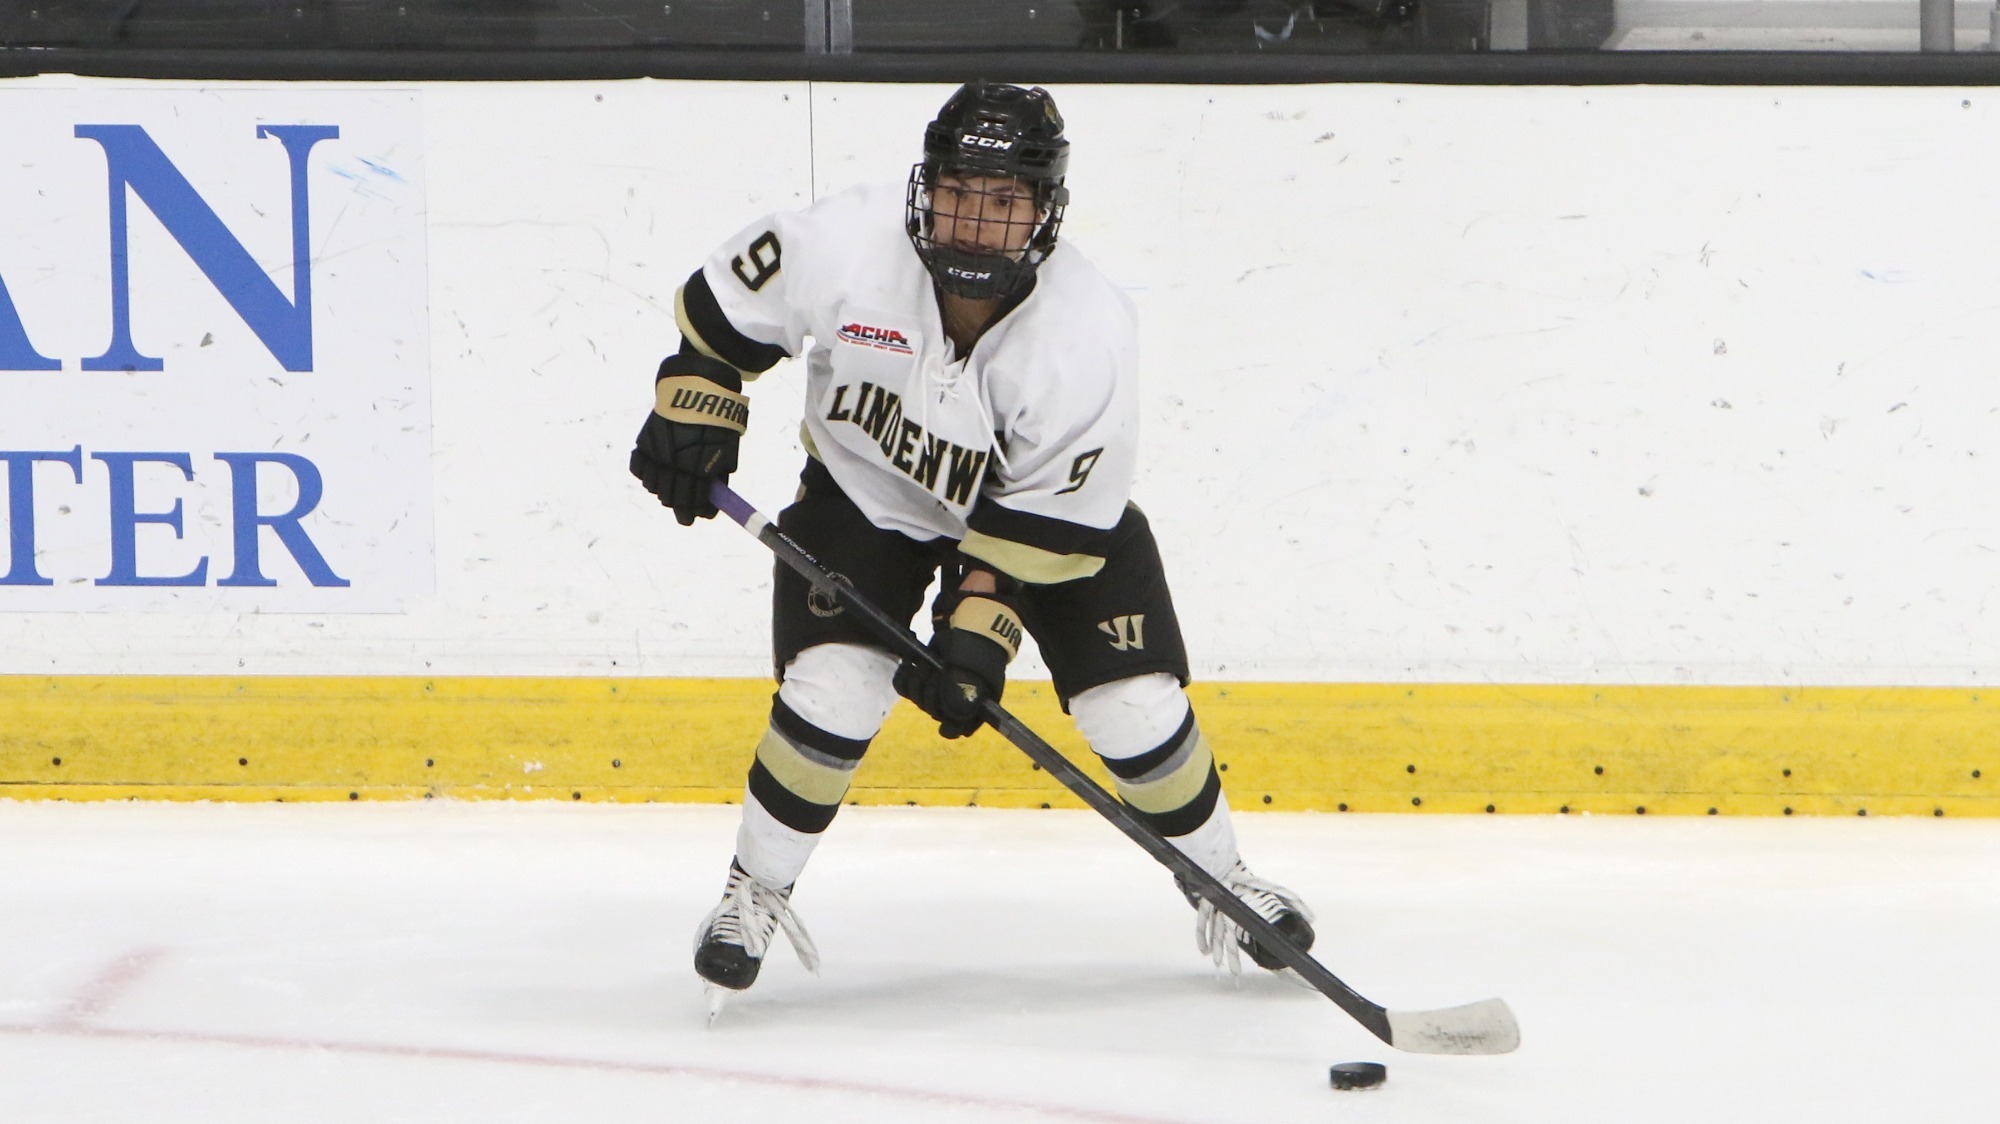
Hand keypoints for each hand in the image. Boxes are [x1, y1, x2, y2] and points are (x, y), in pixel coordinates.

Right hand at [630, 350, 748, 524]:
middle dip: (679, 507)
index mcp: (700, 471)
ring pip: (653, 486)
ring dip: (661, 490)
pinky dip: (644, 471)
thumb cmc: (717, 420)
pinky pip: (638, 467)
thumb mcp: (726, 450)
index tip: (695, 516)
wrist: (699, 387)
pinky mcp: (645, 443)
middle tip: (682, 512)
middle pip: (672, 499)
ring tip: (668, 487)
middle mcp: (676, 466)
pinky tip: (653, 470)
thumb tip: (713, 501)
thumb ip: (717, 476)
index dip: (697, 512)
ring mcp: (658, 455)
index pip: (695, 503)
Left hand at [894, 573, 1023, 738]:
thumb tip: (950, 723)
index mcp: (973, 705)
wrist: (972, 622)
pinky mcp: (922, 675)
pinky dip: (905, 676)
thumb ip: (959, 696)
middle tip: (939, 670)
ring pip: (918, 698)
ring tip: (928, 662)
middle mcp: (954, 700)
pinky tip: (910, 665)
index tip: (944, 721)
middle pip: (933, 711)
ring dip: (919, 680)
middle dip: (931, 691)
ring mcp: (936, 687)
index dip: (949, 725)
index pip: (956, 729)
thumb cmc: (979, 647)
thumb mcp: (973, 672)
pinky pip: (905, 686)